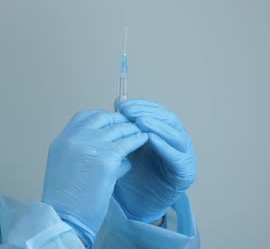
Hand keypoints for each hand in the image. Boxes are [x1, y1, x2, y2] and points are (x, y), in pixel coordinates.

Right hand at [42, 110, 147, 247]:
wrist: (65, 217)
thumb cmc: (65, 199)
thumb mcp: (64, 165)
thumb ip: (79, 150)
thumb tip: (104, 143)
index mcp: (62, 140)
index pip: (84, 116)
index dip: (102, 117)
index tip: (113, 121)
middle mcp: (74, 138)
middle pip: (103, 118)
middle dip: (120, 120)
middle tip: (132, 123)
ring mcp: (90, 146)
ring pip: (118, 129)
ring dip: (132, 129)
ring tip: (143, 130)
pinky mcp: (107, 159)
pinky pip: (129, 144)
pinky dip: (138, 140)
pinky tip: (146, 140)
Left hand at [114, 99, 196, 222]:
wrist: (137, 201)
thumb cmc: (133, 171)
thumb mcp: (127, 144)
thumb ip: (126, 126)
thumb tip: (118, 102)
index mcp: (165, 131)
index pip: (156, 111)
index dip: (141, 105)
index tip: (123, 105)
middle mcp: (177, 140)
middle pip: (167, 119)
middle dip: (147, 113)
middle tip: (129, 111)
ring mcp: (184, 155)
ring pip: (175, 135)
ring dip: (157, 126)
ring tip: (140, 121)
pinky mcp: (186, 172)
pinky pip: (177, 156)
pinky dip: (164, 146)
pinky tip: (151, 139)